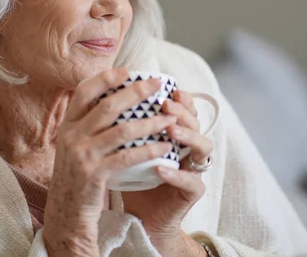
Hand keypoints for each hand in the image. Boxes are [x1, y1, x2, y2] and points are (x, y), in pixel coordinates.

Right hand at [42, 67, 176, 256]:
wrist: (66, 214)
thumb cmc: (76, 177)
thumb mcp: (73, 146)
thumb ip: (86, 125)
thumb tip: (113, 99)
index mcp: (67, 125)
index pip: (84, 92)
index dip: (106, 78)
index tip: (128, 71)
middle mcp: (71, 136)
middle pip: (108, 106)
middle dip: (136, 92)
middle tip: (158, 84)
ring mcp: (82, 155)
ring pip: (122, 130)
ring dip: (150, 122)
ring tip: (170, 118)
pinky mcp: (95, 174)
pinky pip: (128, 157)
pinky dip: (150, 150)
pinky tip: (166, 147)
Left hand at [121, 90, 213, 255]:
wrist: (139, 218)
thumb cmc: (131, 178)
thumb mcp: (125, 148)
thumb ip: (123, 125)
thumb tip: (103, 96)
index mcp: (176, 134)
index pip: (185, 110)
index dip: (180, 98)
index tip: (165, 88)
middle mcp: (189, 148)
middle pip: (197, 122)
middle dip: (183, 111)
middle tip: (166, 104)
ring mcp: (195, 170)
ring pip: (203, 146)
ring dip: (188, 135)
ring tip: (169, 130)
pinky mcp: (193, 192)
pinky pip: (192, 181)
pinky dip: (176, 174)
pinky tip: (160, 168)